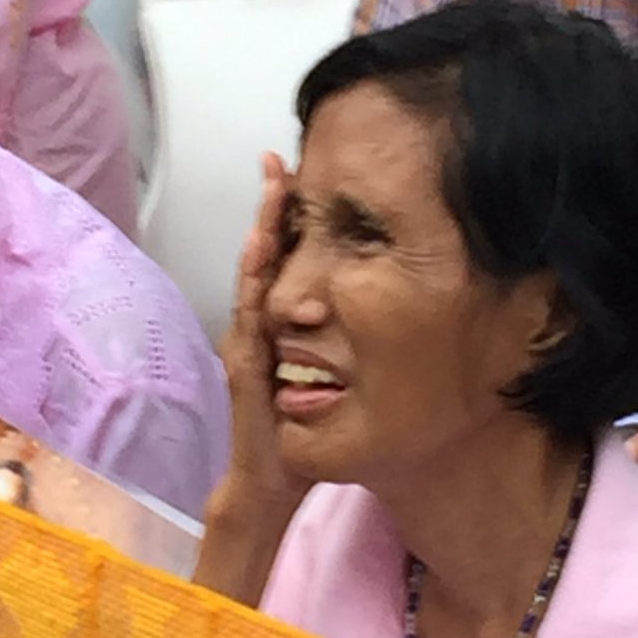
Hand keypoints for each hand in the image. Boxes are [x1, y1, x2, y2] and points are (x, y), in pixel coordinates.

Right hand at [216, 151, 311, 516]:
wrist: (271, 477)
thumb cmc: (300, 432)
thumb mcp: (332, 380)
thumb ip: (346, 349)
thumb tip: (393, 320)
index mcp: (280, 328)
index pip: (286, 266)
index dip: (292, 223)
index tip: (303, 180)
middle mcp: (259, 326)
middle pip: (266, 258)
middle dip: (272, 209)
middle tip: (278, 161)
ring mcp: (247, 341)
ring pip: (255, 274)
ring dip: (262, 230)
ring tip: (271, 186)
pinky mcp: (244, 362)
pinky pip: (250, 311)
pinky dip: (253, 276)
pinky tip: (259, 244)